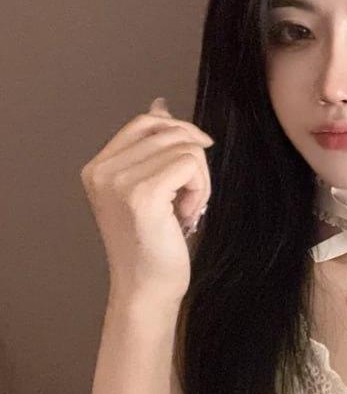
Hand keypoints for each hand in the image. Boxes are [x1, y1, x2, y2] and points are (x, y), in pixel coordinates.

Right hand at [80, 95, 213, 305]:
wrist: (147, 288)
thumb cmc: (154, 244)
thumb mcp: (152, 187)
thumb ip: (153, 148)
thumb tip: (161, 106)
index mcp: (98, 167)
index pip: (145, 123)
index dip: (179, 132)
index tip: (195, 158)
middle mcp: (102, 170)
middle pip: (170, 132)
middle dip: (193, 162)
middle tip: (189, 199)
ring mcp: (118, 181)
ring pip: (186, 148)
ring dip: (199, 181)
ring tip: (184, 211)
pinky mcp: (142, 194)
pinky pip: (191, 165)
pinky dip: (201, 190)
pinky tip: (187, 216)